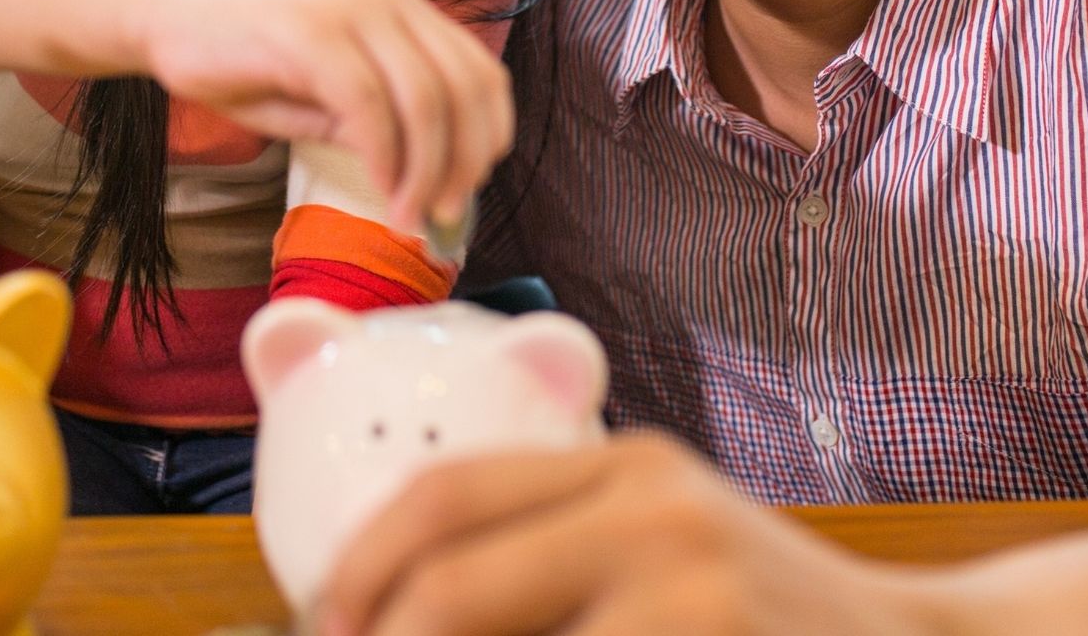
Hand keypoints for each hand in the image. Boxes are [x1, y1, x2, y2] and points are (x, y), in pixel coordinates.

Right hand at [133, 0, 512, 230]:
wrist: (165, 11)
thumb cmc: (244, 58)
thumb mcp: (325, 94)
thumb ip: (377, 121)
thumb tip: (431, 179)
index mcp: (401, 9)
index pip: (481, 72)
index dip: (488, 137)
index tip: (468, 191)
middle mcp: (387, 0)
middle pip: (465, 88)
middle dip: (464, 163)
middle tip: (445, 216)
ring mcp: (349, 10)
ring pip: (426, 97)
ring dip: (427, 170)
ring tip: (410, 216)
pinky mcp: (309, 32)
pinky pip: (369, 104)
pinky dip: (384, 157)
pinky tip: (378, 189)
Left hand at [319, 433, 960, 635]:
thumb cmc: (765, 617)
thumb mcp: (663, 550)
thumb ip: (557, 554)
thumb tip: (395, 614)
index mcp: (626, 467)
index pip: (446, 496)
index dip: (358, 566)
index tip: (322, 621)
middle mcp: (654, 509)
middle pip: (452, 583)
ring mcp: (694, 588)